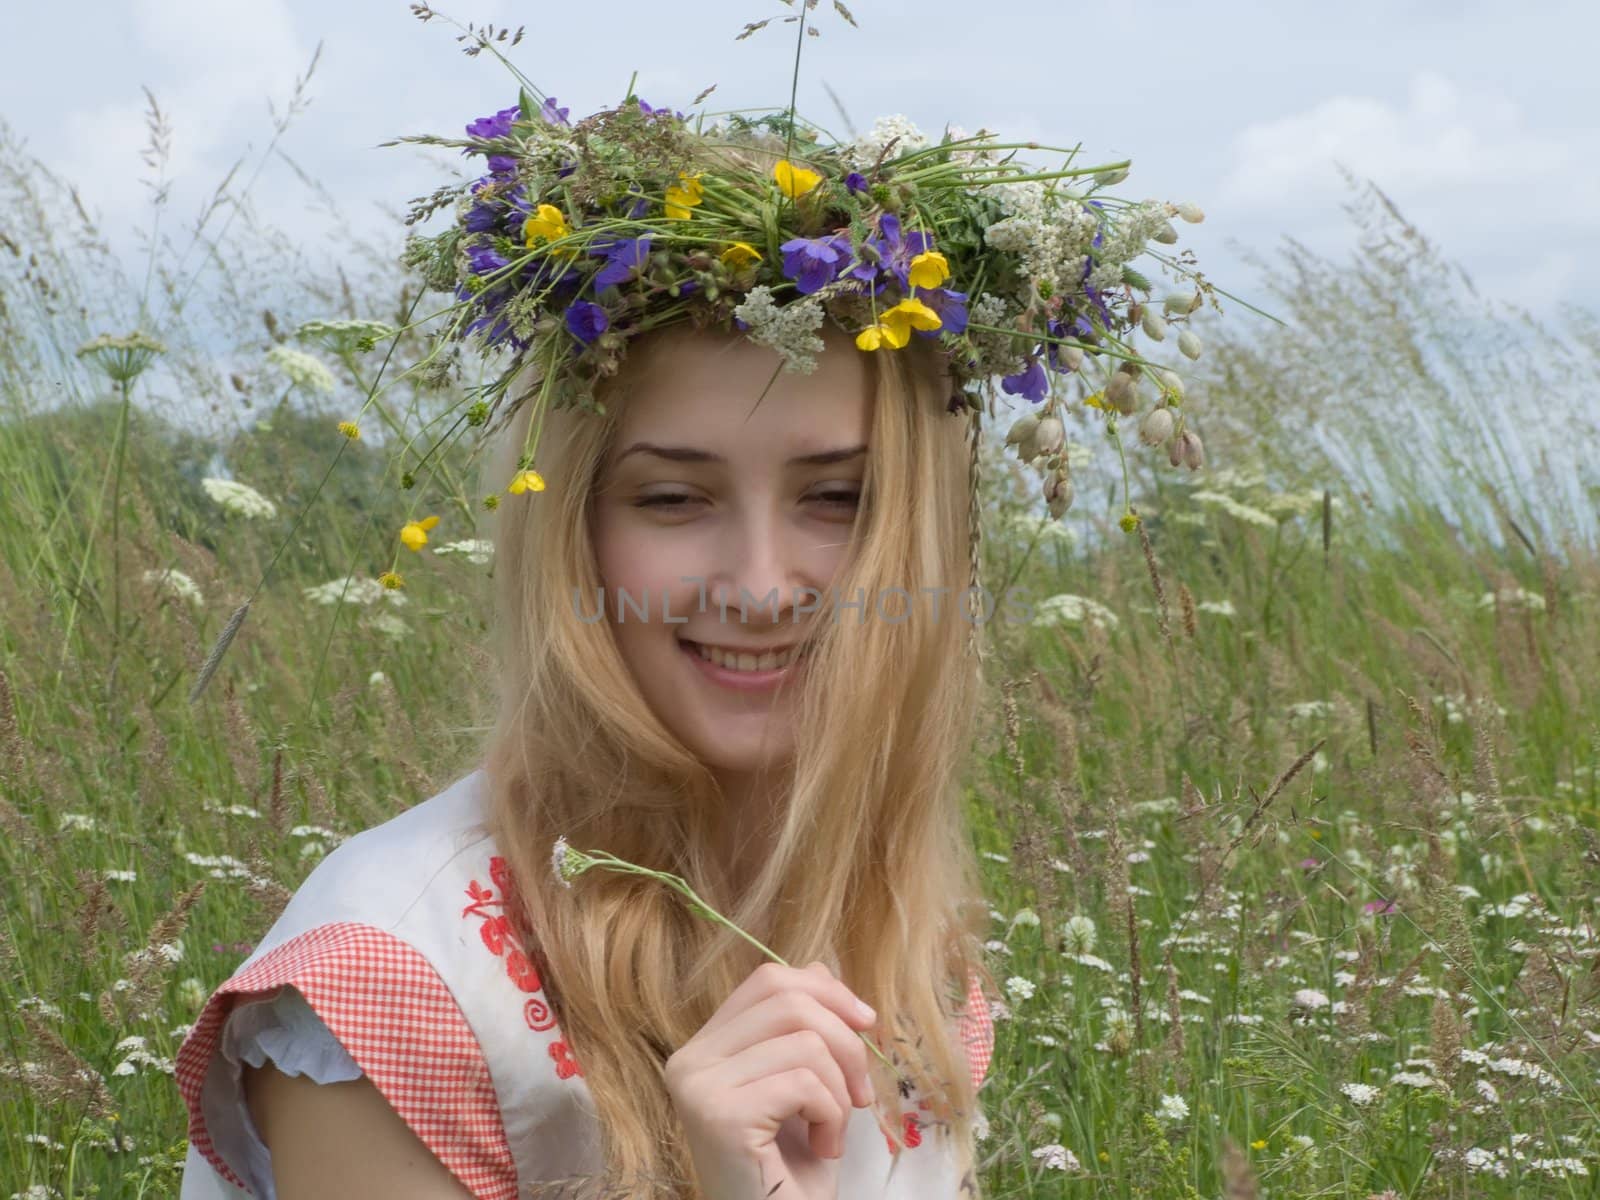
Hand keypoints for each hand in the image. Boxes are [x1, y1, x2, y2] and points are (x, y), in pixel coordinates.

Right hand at [663, 960, 878, 1199]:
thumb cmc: (793, 1170)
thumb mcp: (805, 1086)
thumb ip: (801, 1029)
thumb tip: (819, 967)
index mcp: (704, 1048)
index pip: (767, 981)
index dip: (825, 989)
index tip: (866, 1024)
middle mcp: (689, 1061)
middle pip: (788, 999)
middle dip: (846, 1041)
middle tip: (862, 1094)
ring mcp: (698, 1087)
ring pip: (805, 1041)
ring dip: (841, 1091)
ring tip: (831, 1132)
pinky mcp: (720, 1115)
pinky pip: (804, 1083)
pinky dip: (832, 1116)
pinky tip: (821, 1148)